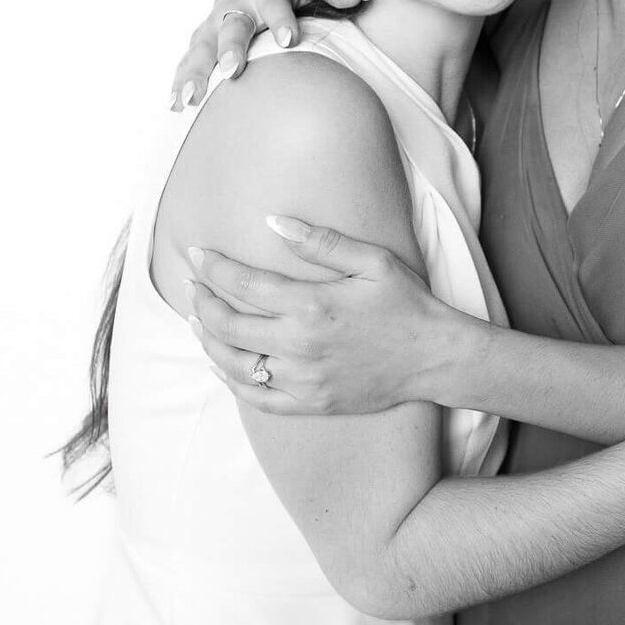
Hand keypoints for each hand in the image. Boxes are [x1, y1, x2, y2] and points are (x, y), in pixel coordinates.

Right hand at [170, 0, 364, 108]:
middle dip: (229, 49)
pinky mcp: (201, 42)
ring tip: (189, 99)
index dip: (281, 20)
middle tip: (232, 71)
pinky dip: (179, 82)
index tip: (290, 40)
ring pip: (202, 48)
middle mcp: (235, 6)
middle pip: (231, 28)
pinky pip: (187, 62)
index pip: (275, 3)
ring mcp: (214, 24)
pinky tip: (175, 106)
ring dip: (195, 73)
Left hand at [183, 216, 459, 414]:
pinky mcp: (310, 403)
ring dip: (207, 339)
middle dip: (200, 301)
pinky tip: (219, 363)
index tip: (196, 254)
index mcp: (311, 305)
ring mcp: (302, 379)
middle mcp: (299, 345)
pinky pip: (256, 398)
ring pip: (234, 363)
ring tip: (195, 319)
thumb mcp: (372, 260)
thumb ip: (320, 242)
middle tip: (190, 283)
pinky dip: (230, 380)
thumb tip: (272, 222)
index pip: (243, 284)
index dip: (213, 267)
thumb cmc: (406, 303)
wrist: (434, 357)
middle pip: (227, 324)